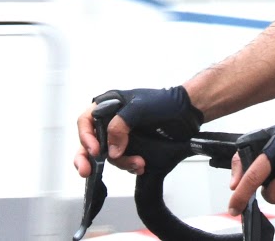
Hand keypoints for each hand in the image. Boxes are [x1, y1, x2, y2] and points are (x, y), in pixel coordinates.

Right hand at [73, 86, 203, 177]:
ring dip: (121, 162)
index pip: (86, 121)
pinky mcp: (133, 148)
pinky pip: (123, 162)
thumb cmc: (166, 103)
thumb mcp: (139, 108)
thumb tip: (111, 150)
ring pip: (109, 156)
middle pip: (90, 143)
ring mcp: (122, 137)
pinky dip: (130, 165)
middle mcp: (112, 122)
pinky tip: (140, 165)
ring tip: (138, 162)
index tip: (95, 151)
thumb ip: (120, 125)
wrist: (188, 114)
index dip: (85, 137)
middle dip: (87, 159)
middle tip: (87, 171)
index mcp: (109, 105)